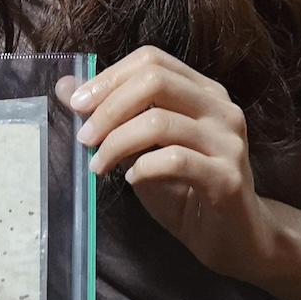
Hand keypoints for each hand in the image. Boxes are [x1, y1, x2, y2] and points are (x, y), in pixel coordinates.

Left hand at [58, 47, 280, 283]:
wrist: (236, 239)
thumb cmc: (186, 191)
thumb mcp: (141, 149)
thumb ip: (111, 117)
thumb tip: (64, 88)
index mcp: (202, 92)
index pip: (151, 60)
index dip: (109, 77)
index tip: (77, 104)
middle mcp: (221, 109)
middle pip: (154, 80)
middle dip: (108, 107)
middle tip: (85, 137)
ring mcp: (228, 142)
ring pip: (159, 121)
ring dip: (117, 142)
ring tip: (98, 165)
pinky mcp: (228, 177)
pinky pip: (175, 160)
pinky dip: (143, 167)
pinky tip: (133, 180)